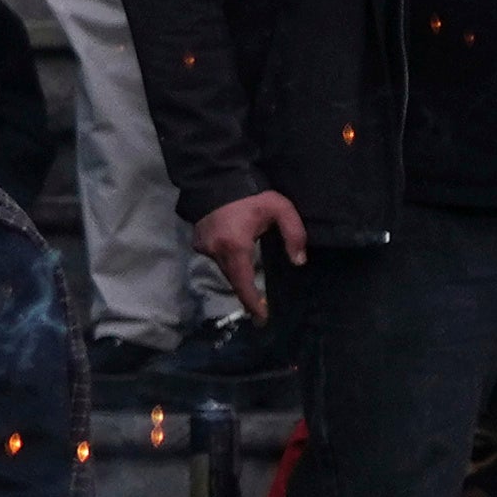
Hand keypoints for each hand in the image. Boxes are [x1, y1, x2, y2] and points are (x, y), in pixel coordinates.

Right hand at [192, 189, 307, 323]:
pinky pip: (215, 258)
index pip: (244, 283)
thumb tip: (298, 262)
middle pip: (233, 278)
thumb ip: (294, 234)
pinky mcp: (197, 242)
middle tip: (260, 306)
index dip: (253, 303)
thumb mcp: (280, 209)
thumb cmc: (251, 195)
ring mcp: (203, 247)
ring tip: (249, 275)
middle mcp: (215, 251)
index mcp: (235, 247)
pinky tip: (235, 249)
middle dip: (246, 291)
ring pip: (224, 268)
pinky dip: (227, 258)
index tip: (261, 319)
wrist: (216, 177)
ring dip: (237, 272)